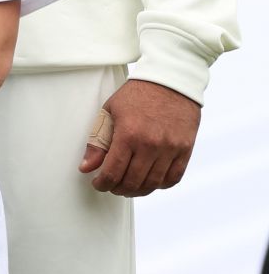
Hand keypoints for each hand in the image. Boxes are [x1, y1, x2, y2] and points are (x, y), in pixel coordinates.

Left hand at [79, 79, 200, 196]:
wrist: (170, 82)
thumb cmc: (136, 95)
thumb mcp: (110, 112)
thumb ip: (97, 142)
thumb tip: (87, 167)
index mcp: (128, 134)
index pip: (113, 171)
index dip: (103, 183)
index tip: (98, 184)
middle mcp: (151, 144)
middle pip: (133, 182)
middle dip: (118, 189)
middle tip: (112, 187)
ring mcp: (170, 149)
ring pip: (153, 183)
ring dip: (138, 190)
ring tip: (128, 187)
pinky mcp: (185, 150)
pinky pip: (173, 178)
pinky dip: (160, 185)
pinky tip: (149, 181)